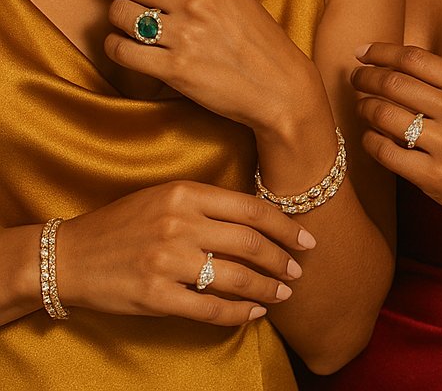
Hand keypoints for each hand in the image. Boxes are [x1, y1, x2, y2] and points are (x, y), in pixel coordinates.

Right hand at [57, 181, 314, 325]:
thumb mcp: (166, 197)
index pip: (252, 209)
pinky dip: (237, 313)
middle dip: (281, 259)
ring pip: (236, 277)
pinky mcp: (155, 295)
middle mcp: (181, 223)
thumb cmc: (124, 223)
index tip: (306, 240)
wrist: (68, 255)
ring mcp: (167, 260)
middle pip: (250, 243)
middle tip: (299, 271)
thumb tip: (258, 221)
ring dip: (266, 288)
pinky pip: (208, 308)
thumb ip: (209, 204)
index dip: (285, 226)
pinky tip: (252, 314)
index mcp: (187, 193)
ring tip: (283, 294)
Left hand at [103, 0, 319, 133]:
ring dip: (119, 23)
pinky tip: (131, 51)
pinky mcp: (175, 68)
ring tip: (134, 32)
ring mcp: (186, 33)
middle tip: (129, 9)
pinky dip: (117, 49)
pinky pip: (120, 50)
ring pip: (119, 14)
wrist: (280, 85)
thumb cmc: (257, 41)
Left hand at [350, 43, 441, 233]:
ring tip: (362, 107)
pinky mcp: (436, 178)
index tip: (362, 53)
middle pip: (395, 83)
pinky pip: (387, 153)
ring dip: (365, 108)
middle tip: (355, 79)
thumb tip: (397, 63)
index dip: (381, 52)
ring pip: (386, 116)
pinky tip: (369, 137)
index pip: (414, 58)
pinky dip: (370, 141)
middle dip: (366, 78)